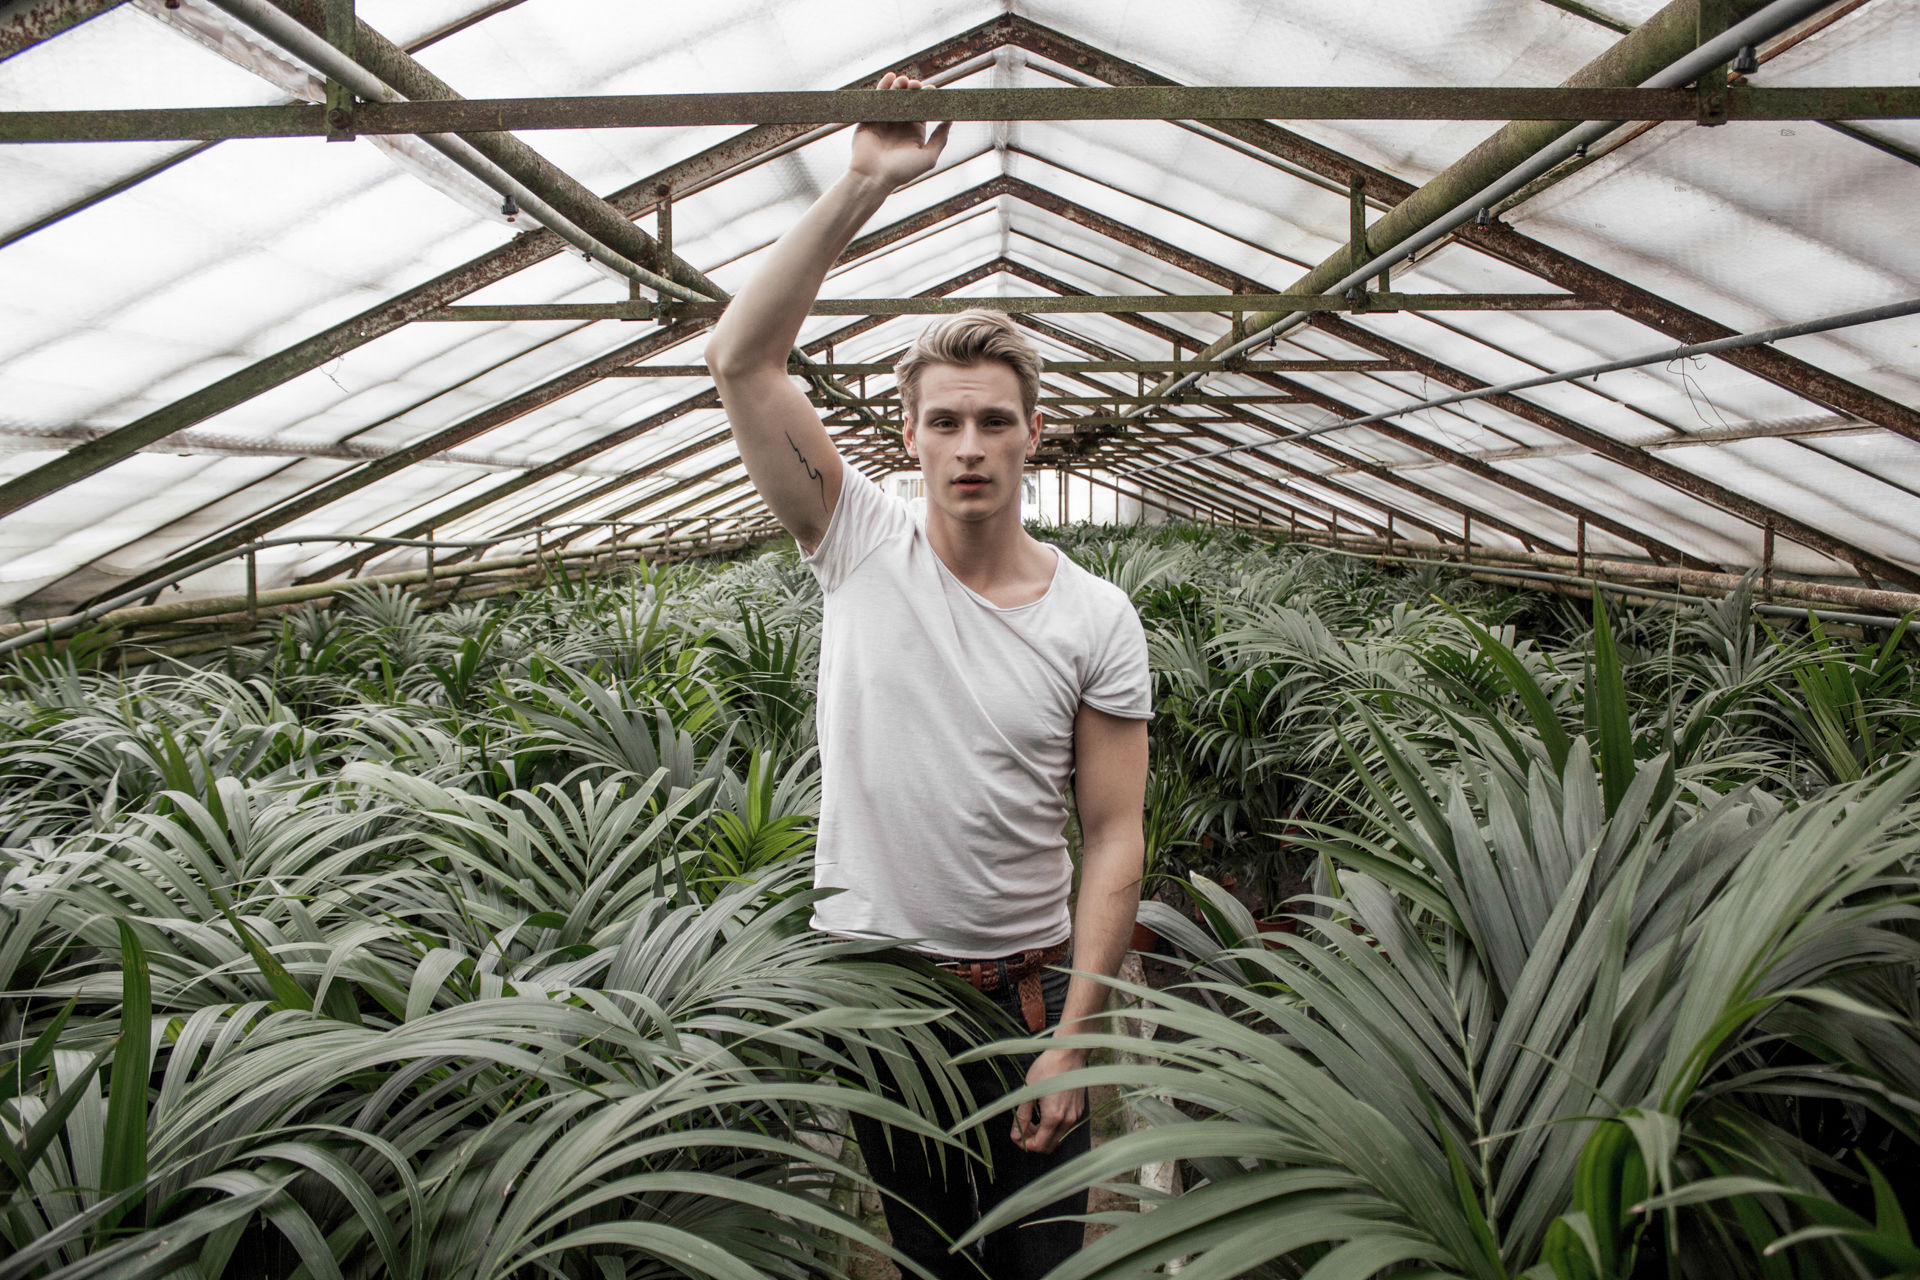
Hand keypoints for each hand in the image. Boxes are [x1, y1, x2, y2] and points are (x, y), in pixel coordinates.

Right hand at [848, 72, 950, 189]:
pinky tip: (890, 77)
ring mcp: (884, 121)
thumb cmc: (902, 171)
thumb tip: (950, 120)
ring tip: (904, 81)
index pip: (923, 110)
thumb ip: (940, 139)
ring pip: (894, 98)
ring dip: (899, 87)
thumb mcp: (928, 158)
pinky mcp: (870, 118)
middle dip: (914, 91)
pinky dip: (883, 86)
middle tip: (916, 85)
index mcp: (914, 133)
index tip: (932, 91)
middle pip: (909, 101)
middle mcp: (900, 125)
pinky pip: (877, 99)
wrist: (873, 177)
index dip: (928, 99)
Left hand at [1011, 1047, 1085, 1153]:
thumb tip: (1015, 1135)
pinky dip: (1053, 1126)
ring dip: (1044, 1134)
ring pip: (1058, 1138)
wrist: (1069, 1054)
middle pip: (1049, 1147)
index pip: (1038, 1146)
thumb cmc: (1047, 1069)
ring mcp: (1075, 1116)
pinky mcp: (1079, 1110)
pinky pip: (1065, 1128)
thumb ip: (1022, 1116)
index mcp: (1053, 1117)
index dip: (1024, 1144)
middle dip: (1034, 1141)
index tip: (1016, 1134)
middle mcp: (1067, 1121)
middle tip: (1024, 1127)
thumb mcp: (1028, 1092)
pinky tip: (1045, 1111)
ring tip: (1033, 1118)